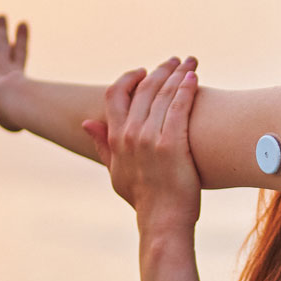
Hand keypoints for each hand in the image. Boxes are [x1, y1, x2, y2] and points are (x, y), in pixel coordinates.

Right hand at [82, 56, 200, 232]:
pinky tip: (194, 79)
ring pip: (164, 94)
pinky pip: (179, 107)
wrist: (162, 220)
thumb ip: (102, 144)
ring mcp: (150, 139)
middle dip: (162, 69)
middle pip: (144, 89)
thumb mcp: (115, 171)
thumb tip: (86, 123)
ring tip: (191, 62)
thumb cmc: (141, 198)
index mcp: (115, 138)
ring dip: (178, 73)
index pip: (115, 94)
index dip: (129, 78)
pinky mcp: (172, 145)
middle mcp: (130, 135)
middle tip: (177, 60)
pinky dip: (187, 89)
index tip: (144, 70)